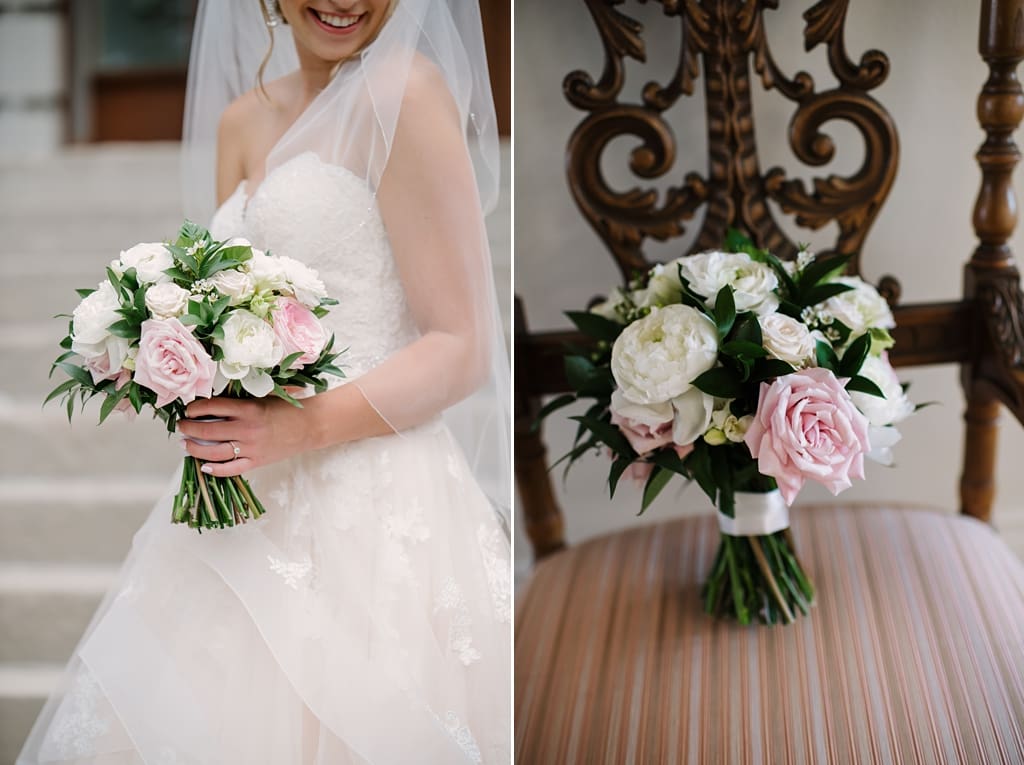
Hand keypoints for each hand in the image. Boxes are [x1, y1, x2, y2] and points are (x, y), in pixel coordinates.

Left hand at [177, 395, 313, 477]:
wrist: (309, 426)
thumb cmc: (285, 409)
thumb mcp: (262, 397)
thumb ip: (238, 401)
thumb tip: (210, 403)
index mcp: (249, 409)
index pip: (212, 407)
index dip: (195, 408)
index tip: (188, 409)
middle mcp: (247, 429)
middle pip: (208, 430)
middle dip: (188, 428)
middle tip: (181, 426)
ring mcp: (251, 448)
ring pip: (214, 452)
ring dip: (195, 448)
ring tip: (186, 443)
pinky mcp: (256, 462)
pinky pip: (231, 469)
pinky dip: (215, 469)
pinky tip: (204, 466)